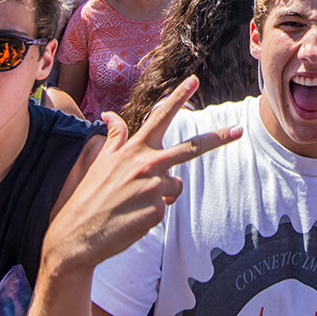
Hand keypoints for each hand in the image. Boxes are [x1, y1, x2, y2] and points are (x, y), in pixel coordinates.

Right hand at [42, 77, 240, 272]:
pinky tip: (131, 217)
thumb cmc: (89, 196)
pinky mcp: (157, 210)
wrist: (78, 235)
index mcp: (133, 149)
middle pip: (191, 148)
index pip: (160, 117)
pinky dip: (151, 213)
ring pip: (175, 186)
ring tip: (133, 202)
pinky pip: (164, 208)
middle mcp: (147, 164)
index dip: (178, 96)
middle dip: (218, 138)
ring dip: (161, 193)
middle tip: (239, 130)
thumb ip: (114, 137)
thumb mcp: (100, 160)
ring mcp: (153, 187)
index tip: (194, 80)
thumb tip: (110, 114)